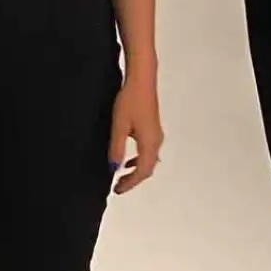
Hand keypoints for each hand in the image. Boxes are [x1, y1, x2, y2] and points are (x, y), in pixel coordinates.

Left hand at [109, 75, 162, 194]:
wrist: (142, 80)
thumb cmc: (130, 100)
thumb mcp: (119, 125)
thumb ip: (117, 148)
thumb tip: (114, 167)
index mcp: (150, 142)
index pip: (142, 171)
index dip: (130, 183)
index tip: (117, 190)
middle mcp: (156, 140)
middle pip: (148, 168)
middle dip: (133, 179)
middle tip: (118, 186)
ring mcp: (156, 134)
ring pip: (149, 160)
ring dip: (136, 170)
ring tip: (121, 176)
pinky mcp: (153, 128)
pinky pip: (148, 151)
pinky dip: (139, 159)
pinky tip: (128, 158)